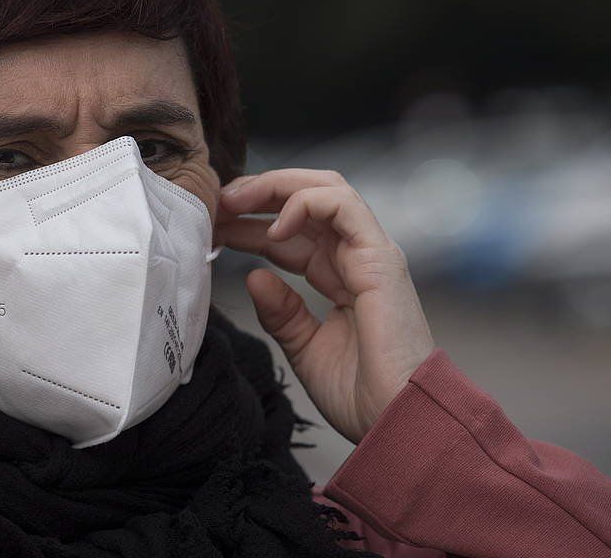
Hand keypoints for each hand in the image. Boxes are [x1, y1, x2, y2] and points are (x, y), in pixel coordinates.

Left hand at [215, 169, 434, 443]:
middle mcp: (357, 257)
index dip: (251, 224)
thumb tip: (253, 278)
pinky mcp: (380, 258)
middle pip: (306, 200)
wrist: (396, 423)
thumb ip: (282, 313)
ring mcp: (371, 254)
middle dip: (258, 194)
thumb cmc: (361, 397)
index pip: (291, 232)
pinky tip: (273, 228)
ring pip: (325, 190)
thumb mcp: (305, 349)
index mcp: (340, 276)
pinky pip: (342, 206)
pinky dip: (303, 204)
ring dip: (275, 187)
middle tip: (216, 202)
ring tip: (235, 201)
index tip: (214, 227)